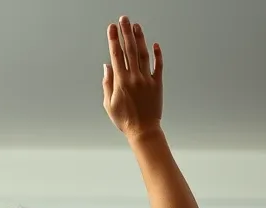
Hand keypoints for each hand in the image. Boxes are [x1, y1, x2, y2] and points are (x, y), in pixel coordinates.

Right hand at [103, 16, 162, 140]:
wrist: (143, 130)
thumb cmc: (125, 120)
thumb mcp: (109, 104)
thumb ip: (107, 84)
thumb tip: (107, 66)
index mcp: (121, 82)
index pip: (116, 55)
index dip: (113, 39)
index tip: (111, 28)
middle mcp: (135, 77)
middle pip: (130, 50)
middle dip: (125, 32)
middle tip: (123, 19)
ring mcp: (147, 79)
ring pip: (143, 54)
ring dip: (139, 38)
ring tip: (136, 26)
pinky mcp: (157, 84)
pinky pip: (158, 66)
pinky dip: (157, 55)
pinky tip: (155, 44)